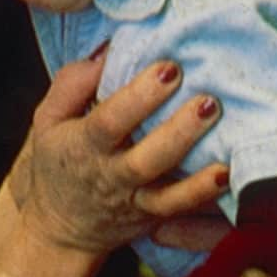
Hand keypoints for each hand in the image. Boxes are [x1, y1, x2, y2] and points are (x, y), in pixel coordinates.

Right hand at [14, 55, 225, 258]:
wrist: (58, 226)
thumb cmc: (59, 159)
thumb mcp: (47, 118)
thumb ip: (72, 83)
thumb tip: (109, 50)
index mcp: (84, 146)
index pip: (111, 121)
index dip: (140, 97)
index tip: (169, 68)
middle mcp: (111, 176)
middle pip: (147, 159)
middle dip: (179, 131)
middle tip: (209, 102)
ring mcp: (135, 201)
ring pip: (169, 194)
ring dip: (200, 174)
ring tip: (228, 152)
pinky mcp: (154, 219)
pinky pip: (183, 215)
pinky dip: (206, 200)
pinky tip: (228, 178)